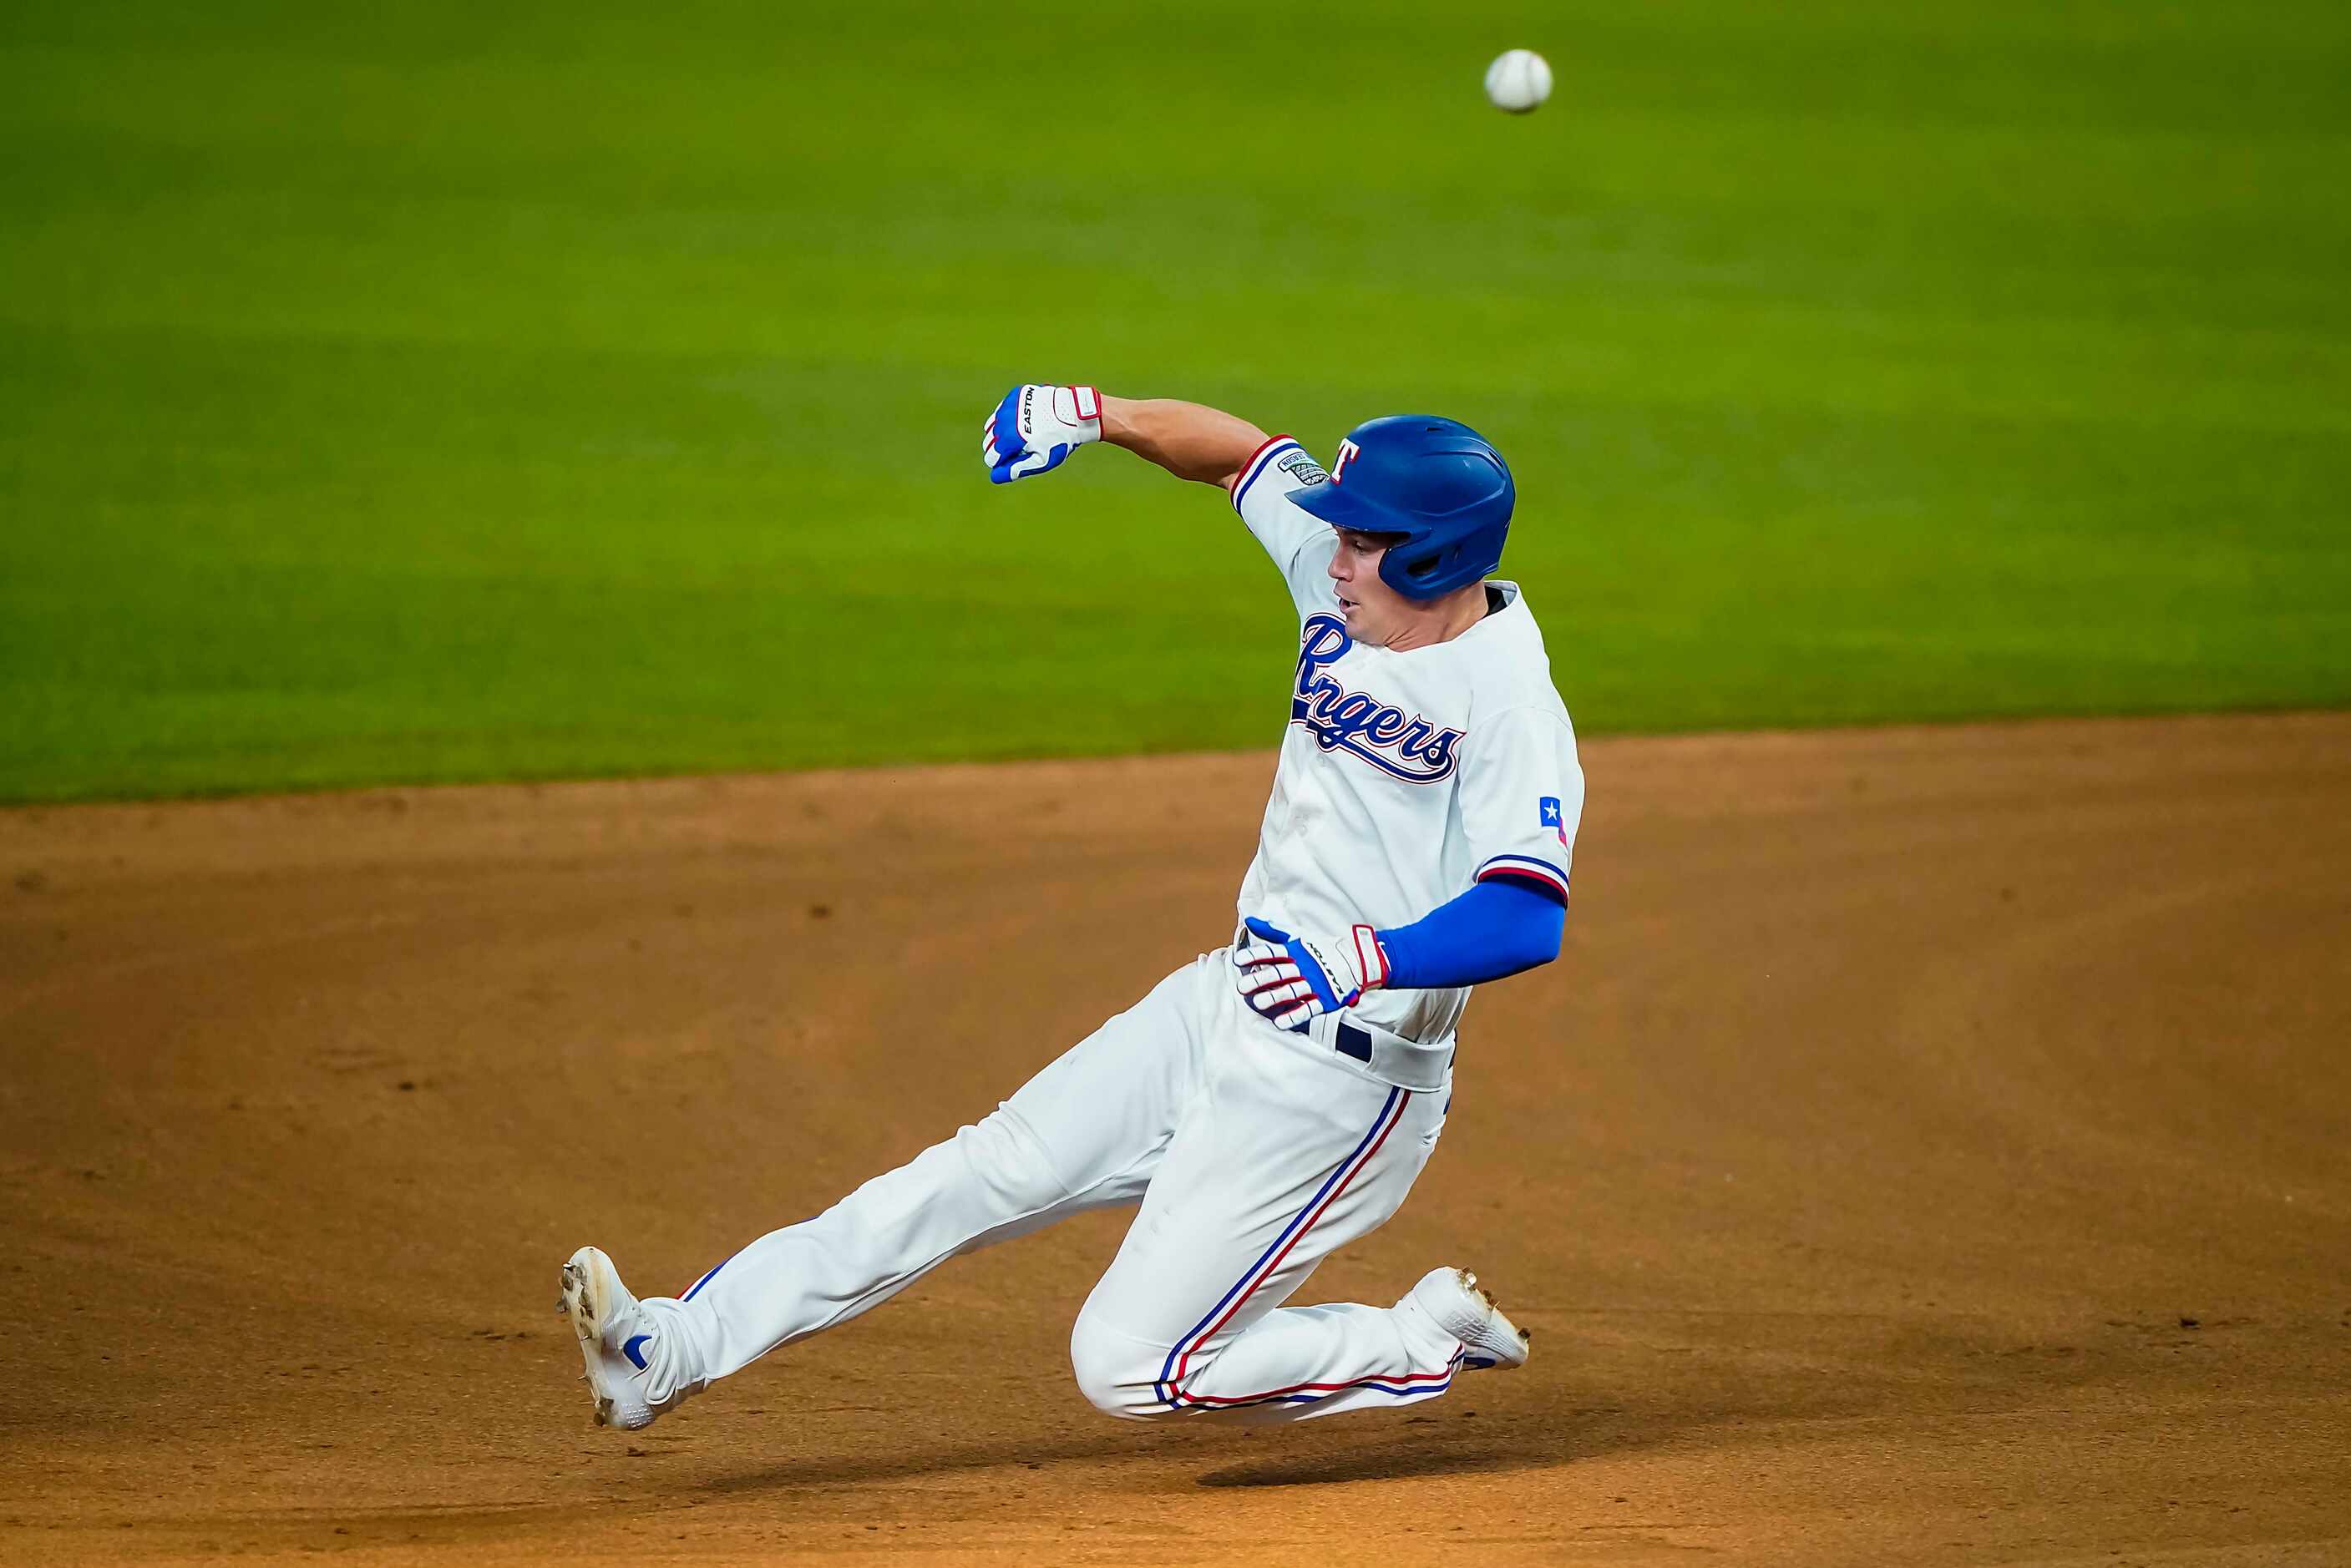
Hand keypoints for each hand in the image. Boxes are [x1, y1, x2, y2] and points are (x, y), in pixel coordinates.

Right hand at [982, 384, 1101, 483]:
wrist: (1073, 413)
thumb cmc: (1058, 440)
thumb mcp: (1041, 460)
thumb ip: (1016, 469)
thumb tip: (995, 476)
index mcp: (1009, 438)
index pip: (991, 457)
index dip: (1002, 462)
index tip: (1017, 460)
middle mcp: (1005, 419)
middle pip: (989, 441)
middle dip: (1002, 448)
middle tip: (1023, 447)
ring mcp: (1009, 405)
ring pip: (994, 425)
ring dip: (1003, 432)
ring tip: (1024, 434)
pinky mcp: (1015, 395)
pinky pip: (1002, 410)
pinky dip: (1009, 418)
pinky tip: (1026, 420)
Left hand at [1232, 916, 1389, 1031]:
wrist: (1357, 961)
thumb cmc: (1322, 948)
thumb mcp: (1297, 936)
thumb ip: (1272, 930)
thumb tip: (1249, 922)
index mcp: (1296, 951)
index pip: (1273, 952)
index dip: (1256, 956)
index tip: (1239, 960)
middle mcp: (1304, 967)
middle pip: (1279, 973)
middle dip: (1260, 980)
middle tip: (1242, 986)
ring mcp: (1315, 984)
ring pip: (1291, 991)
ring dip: (1274, 998)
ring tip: (1258, 1003)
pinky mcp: (1325, 999)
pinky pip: (1308, 1008)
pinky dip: (1294, 1016)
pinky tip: (1280, 1022)